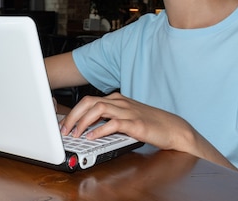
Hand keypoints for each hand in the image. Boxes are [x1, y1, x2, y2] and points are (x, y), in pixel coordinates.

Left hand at [59, 92, 190, 151]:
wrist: (173, 128)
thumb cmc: (150, 123)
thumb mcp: (125, 117)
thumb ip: (108, 118)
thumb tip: (88, 127)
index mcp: (116, 100)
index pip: (88, 101)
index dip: (73, 113)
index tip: (64, 125)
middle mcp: (120, 102)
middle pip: (89, 102)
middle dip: (73, 116)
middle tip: (64, 130)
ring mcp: (128, 111)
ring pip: (98, 108)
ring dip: (83, 122)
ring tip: (75, 134)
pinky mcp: (135, 124)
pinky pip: (113, 123)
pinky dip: (100, 130)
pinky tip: (92, 138)